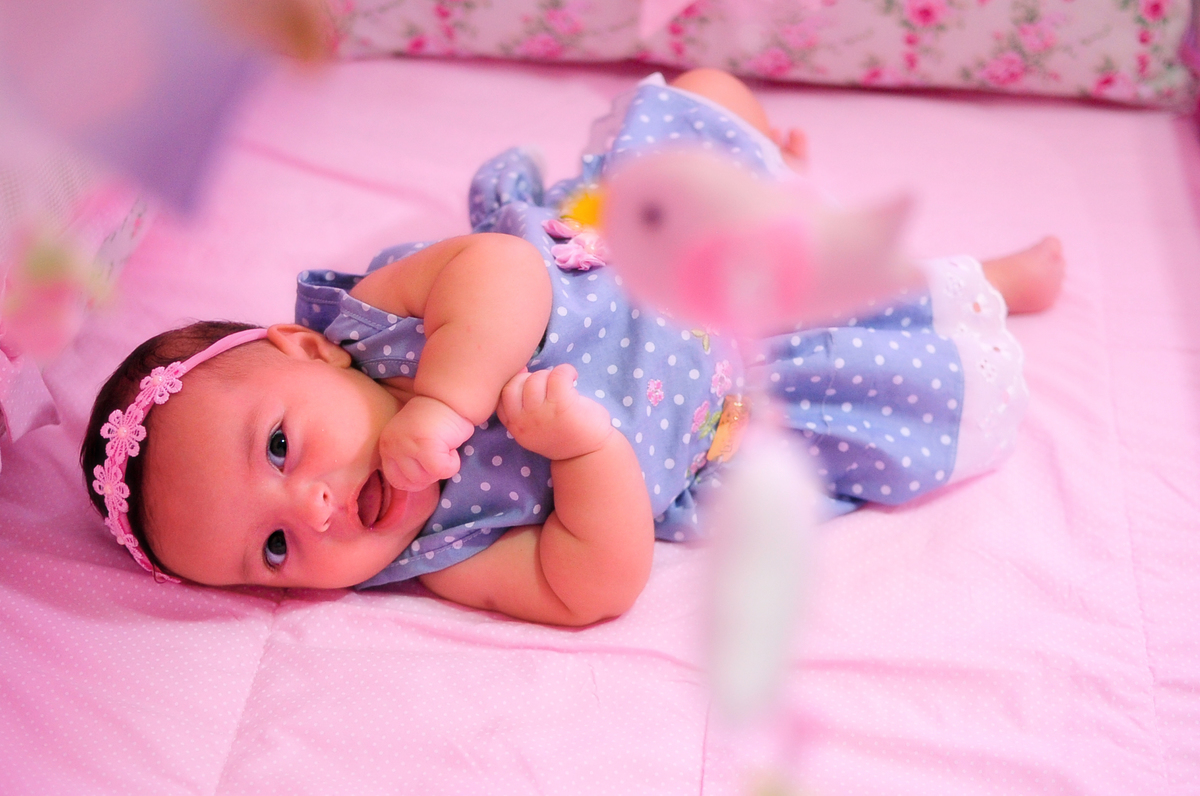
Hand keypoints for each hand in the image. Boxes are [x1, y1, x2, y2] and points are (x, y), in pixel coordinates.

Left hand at [379, 396, 475, 490]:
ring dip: (443, 467)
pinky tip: (451, 445)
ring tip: (444, 445)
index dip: (417, 479)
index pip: (397, 481)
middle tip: (439, 452)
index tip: (428, 464)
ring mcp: (407, 445)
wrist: (449, 397)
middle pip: (414, 483)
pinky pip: (443, 471)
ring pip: (428, 478)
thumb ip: (408, 461)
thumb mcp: (411, 442)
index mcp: (386, 446)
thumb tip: (417, 485)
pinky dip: (453, 463)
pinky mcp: (425, 446)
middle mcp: (392, 446)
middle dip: (432, 473)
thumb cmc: (435, 422)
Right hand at [497, 365, 612, 460]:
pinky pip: (557, 375)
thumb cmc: (562, 435)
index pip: (500, 397)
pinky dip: (565, 371)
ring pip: (534, 379)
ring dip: (548, 375)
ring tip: (561, 383)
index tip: (530, 384)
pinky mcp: (561, 406)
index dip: (514, 385)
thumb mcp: (534, 426)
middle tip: (548, 385)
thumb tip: (522, 368)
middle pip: (514, 384)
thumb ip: (523, 405)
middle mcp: (523, 422)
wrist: (589, 454)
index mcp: (515, 427)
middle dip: (530, 378)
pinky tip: (573, 377)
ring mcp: (541, 415)